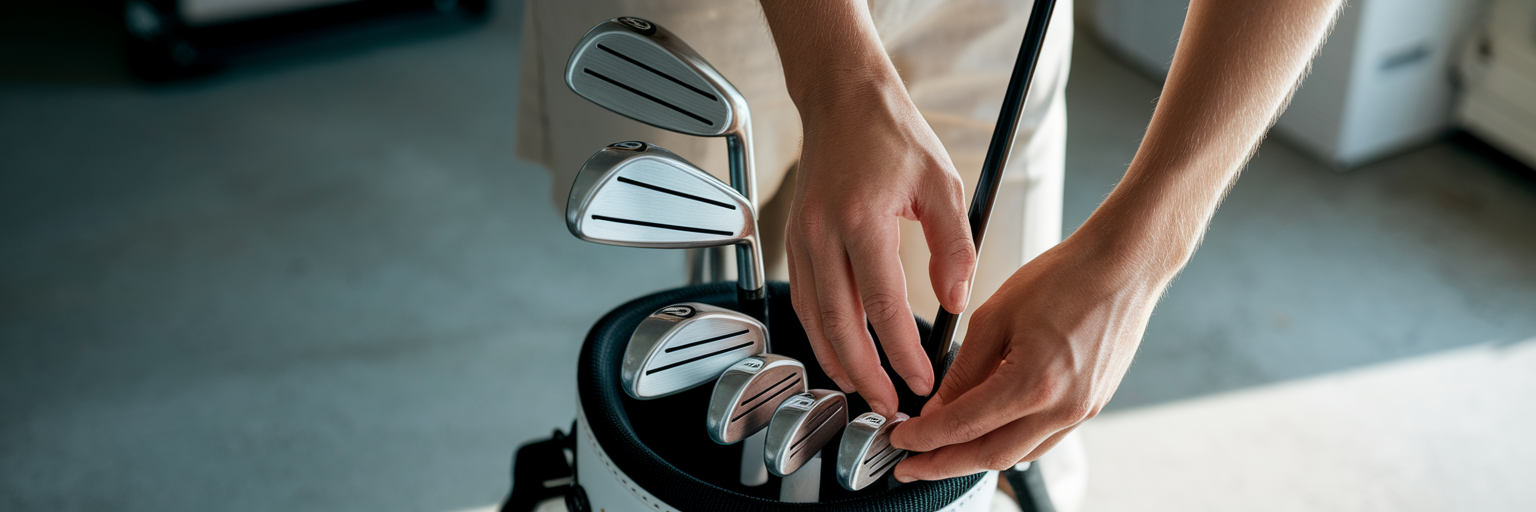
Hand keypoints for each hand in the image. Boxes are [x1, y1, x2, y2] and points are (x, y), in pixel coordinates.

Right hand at [786, 77, 975, 416]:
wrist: (843, 101)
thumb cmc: (892, 135)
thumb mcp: (943, 184)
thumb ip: (955, 245)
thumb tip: (956, 300)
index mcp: (861, 220)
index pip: (883, 305)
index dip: (902, 351)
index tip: (922, 378)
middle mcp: (822, 234)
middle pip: (839, 325)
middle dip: (865, 375)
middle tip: (890, 406)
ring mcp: (801, 239)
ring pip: (814, 319)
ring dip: (838, 361)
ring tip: (867, 391)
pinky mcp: (795, 241)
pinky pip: (806, 301)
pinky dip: (822, 334)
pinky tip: (843, 353)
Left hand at [888, 230, 1164, 480]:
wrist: (1124, 266)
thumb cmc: (1065, 277)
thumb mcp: (995, 316)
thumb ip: (963, 369)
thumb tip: (938, 405)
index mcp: (1033, 383)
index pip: (963, 426)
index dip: (924, 438)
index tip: (899, 439)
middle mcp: (1062, 408)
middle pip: (989, 456)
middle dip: (942, 465)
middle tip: (909, 467)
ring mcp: (1081, 411)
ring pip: (1017, 454)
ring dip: (974, 459)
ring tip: (941, 454)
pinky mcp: (1091, 405)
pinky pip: (1041, 440)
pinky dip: (1008, 443)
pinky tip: (986, 435)